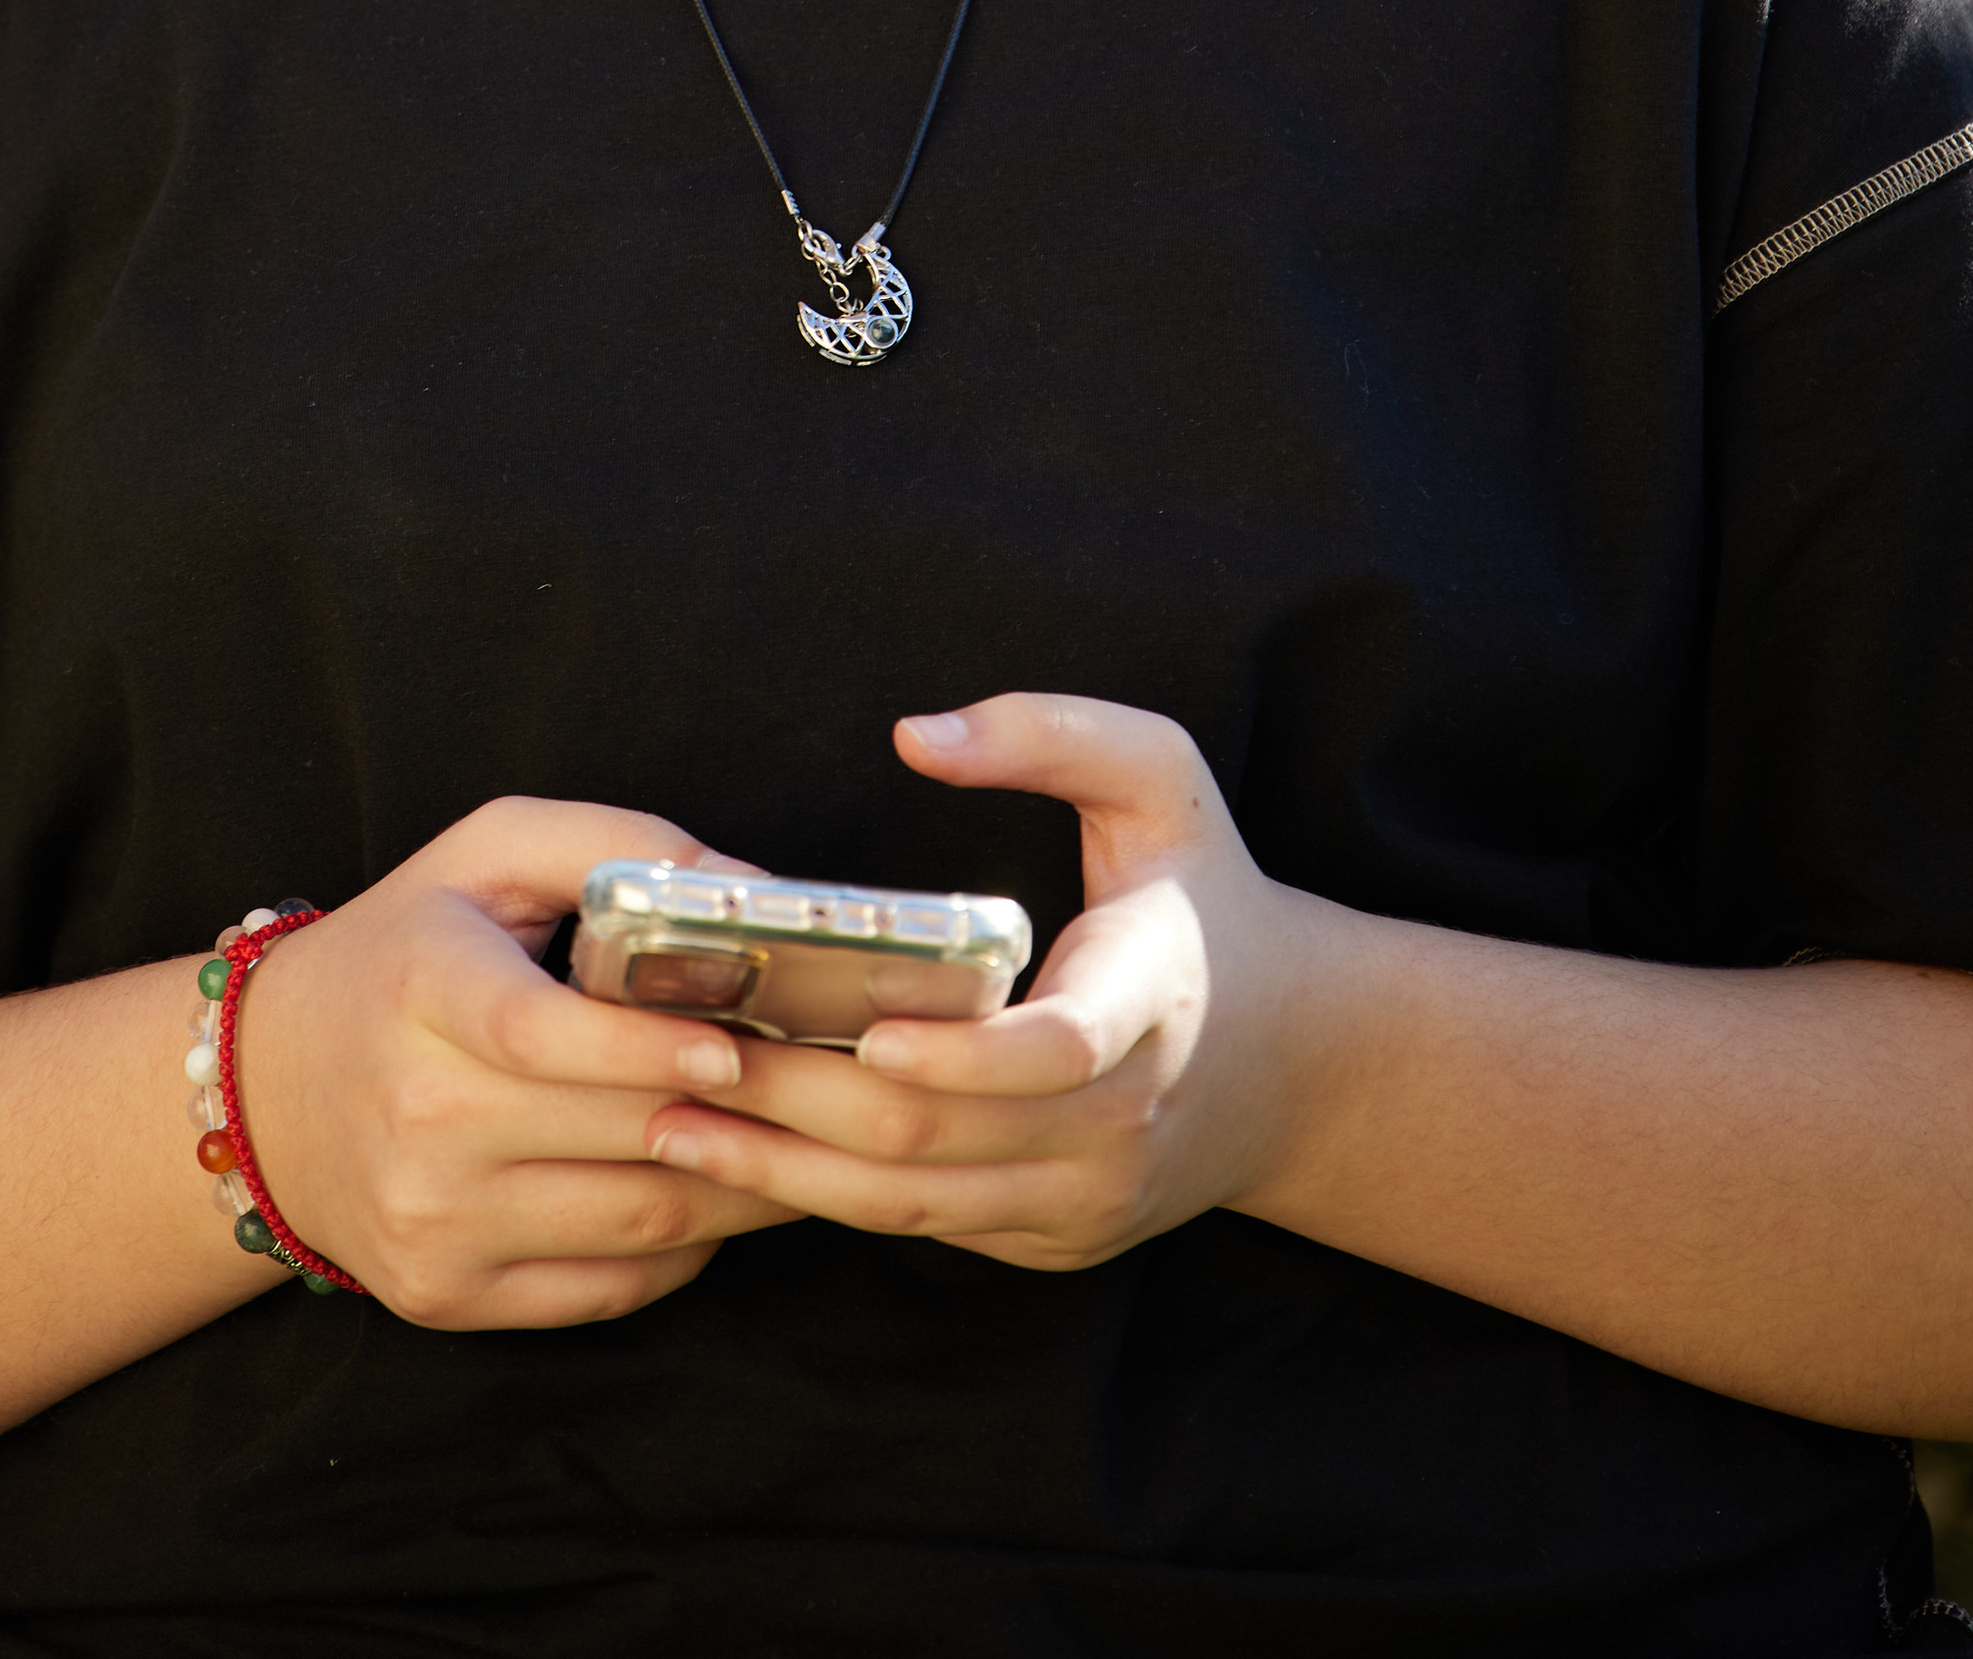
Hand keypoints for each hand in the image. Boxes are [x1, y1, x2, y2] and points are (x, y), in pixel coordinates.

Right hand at [231, 797, 799, 1328]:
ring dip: (738, 1186)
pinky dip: (684, 1252)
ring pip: (632, 1218)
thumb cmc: (408, 950)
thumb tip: (750, 889)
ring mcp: (426, 1218)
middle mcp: (415, 1114)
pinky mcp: (442, 1294)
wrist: (267, 1089)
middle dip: (739, 1113)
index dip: (649, 1042)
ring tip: (801, 1142)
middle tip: (825, 1088)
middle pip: (615, 1130)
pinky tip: (719, 1197)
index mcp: (421, 990)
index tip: (737, 1042)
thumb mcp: (486, 853)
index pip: (541, 1031)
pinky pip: (605, 1288)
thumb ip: (615, 844)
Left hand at [638, 695, 1333, 1270]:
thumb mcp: (1160, 778)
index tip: (863, 1031)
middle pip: (941, 1136)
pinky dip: (831, 1199)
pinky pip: (928, 1229)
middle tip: (684, 1060)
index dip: (956, 1053)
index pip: (1053, 1054)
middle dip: (803, 1106)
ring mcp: (1085, 1200)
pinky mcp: (1053, 1240)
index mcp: (1144, 1005)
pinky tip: (740, 1157)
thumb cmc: (1207, 895)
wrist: (1300, 1064)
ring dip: (788, 1171)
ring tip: (672, 1121)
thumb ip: (1049, 732)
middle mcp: (1117, 1127)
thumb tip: (915, 732)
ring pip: (916, 1205)